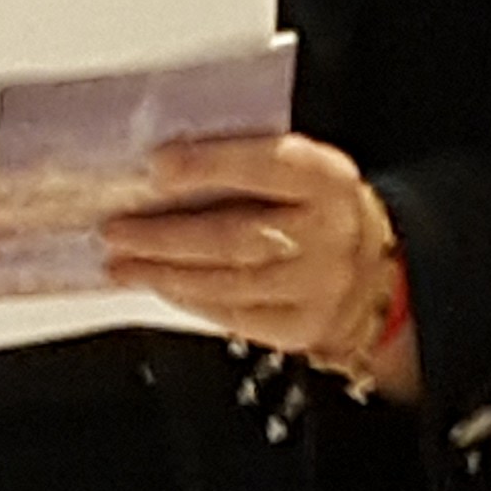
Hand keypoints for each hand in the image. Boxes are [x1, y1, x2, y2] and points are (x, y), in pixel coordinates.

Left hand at [99, 132, 409, 386]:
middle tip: (116, 230)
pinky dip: (189, 300)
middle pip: (236, 235)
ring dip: (164, 273)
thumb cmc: (317, 208)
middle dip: (165, 235)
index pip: (267, 165)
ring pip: (227, 283)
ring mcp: (317, 287)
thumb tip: (161, 168)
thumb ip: (246, 164)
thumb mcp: (301, 171)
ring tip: (122, 263)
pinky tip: (161, 285)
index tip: (157, 164)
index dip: (210, 165)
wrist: (374, 269)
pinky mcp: (302, 326)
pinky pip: (233, 316)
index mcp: (327, 180)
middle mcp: (328, 234)